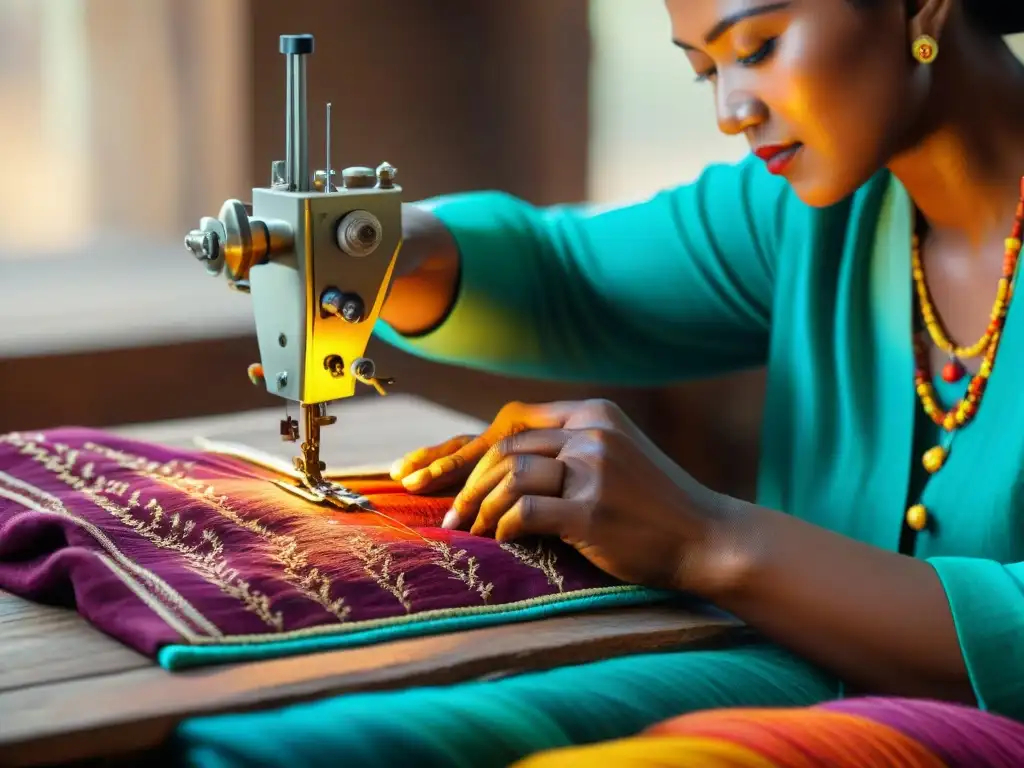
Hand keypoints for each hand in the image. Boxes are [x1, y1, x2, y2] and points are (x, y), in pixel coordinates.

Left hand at [398, 399, 742, 591]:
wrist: (708, 537)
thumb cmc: (652, 506)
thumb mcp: (613, 458)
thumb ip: (564, 450)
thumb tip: (492, 464)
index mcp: (593, 413)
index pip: (511, 420)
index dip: (463, 446)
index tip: (425, 470)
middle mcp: (592, 432)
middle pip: (504, 446)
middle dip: (463, 480)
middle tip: (447, 514)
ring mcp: (595, 469)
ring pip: (510, 474)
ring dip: (480, 506)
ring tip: (468, 529)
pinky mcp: (594, 510)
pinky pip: (525, 511)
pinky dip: (503, 525)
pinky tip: (502, 538)